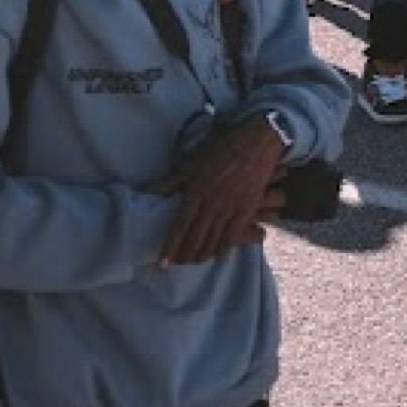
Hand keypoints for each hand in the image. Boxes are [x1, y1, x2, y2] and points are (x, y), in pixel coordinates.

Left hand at [160, 120, 284, 266]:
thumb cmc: (222, 149)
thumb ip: (171, 181)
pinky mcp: (246, 209)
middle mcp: (211, 204)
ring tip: (193, 261)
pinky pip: (232, 236)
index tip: (162, 263)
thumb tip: (149, 193)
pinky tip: (217, 255)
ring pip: (212, 241)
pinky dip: (223, 249)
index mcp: (195, 193)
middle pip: (194, 239)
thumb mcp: (193, 163)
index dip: (170, 248)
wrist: (257, 142)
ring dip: (201, 255)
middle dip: (184, 256)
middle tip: (178, 264)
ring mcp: (230, 208)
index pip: (179, 228)